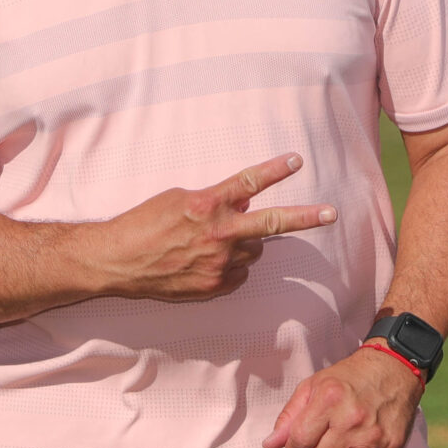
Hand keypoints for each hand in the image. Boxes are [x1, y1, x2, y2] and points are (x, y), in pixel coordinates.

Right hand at [90, 154, 337, 302]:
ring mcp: (218, 263)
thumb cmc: (143, 223)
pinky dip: (230, 265)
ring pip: (253, 250)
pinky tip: (204, 261)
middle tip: (331, 214)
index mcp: (207, 204)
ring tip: (213, 242)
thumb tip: (244, 205)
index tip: (296, 161)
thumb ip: (214, 201)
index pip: (249, 182)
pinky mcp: (213, 286)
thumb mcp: (178, 199)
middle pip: (272, 223)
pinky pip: (238, 273)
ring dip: (244, 243)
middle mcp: (218, 234)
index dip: (275, 170)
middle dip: (305, 217)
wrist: (117, 262)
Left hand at [264, 346, 423, 447]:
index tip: (296, 445)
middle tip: (317, 446)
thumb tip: (271, 445)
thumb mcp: (313, 386)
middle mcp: (352, 420)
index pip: (299, 441)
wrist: (393, 370)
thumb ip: (289, 417)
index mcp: (330, 400)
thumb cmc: (351, 378)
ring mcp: (373, 438)